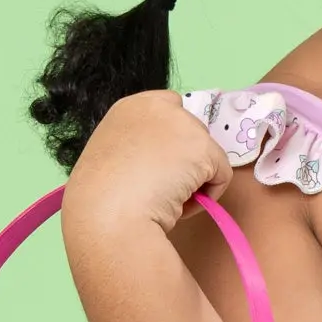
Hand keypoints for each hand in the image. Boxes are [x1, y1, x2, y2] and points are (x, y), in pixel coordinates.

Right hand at [61, 89, 233, 237]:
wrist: (107, 215)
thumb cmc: (100, 197)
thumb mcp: (113, 158)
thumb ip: (138, 149)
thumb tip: (164, 165)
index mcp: (130, 108)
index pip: (170, 108)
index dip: (173, 139)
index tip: (161, 167)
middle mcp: (159, 106)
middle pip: (193, 132)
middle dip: (185, 161)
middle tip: (163, 189)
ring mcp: (183, 124)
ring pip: (207, 155)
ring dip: (194, 180)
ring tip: (167, 201)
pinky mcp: (204, 148)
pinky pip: (221, 175)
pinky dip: (208, 196)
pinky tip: (181, 206)